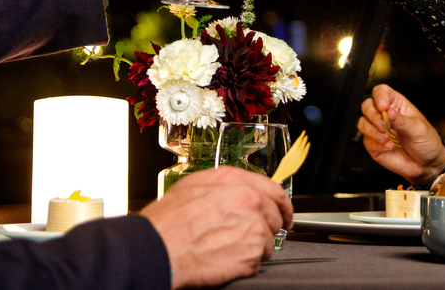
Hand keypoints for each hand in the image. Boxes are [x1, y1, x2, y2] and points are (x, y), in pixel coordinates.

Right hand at [140, 166, 292, 288]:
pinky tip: (225, 258)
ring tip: (227, 248)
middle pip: (276, 217)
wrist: (159, 247)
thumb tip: (236, 191)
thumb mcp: (193, 186)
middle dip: (266, 227)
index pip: (275, 190)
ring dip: (253, 247)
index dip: (283, 204)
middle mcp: (249, 201)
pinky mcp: (251, 254)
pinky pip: (258, 261)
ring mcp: (253, 228)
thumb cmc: (168, 220)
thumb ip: (223, 186)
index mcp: (235, 181)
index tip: (285, 213)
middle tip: (248, 236)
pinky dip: (245, 263)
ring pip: (268, 241)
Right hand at [357, 84, 444, 185]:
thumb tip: (389, 111)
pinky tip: (389, 146)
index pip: (381, 92)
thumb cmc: (426, 141)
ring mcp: (378, 130)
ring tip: (387, 138)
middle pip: (367, 106)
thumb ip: (402, 120)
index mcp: (396, 105)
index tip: (383, 107)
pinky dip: (377, 144)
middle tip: (384, 126)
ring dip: (373, 130)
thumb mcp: (418, 128)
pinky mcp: (374, 144)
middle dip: (373, 116)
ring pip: (362, 122)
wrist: (426, 164)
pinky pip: (367, 140)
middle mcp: (384, 115)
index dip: (379, 96)